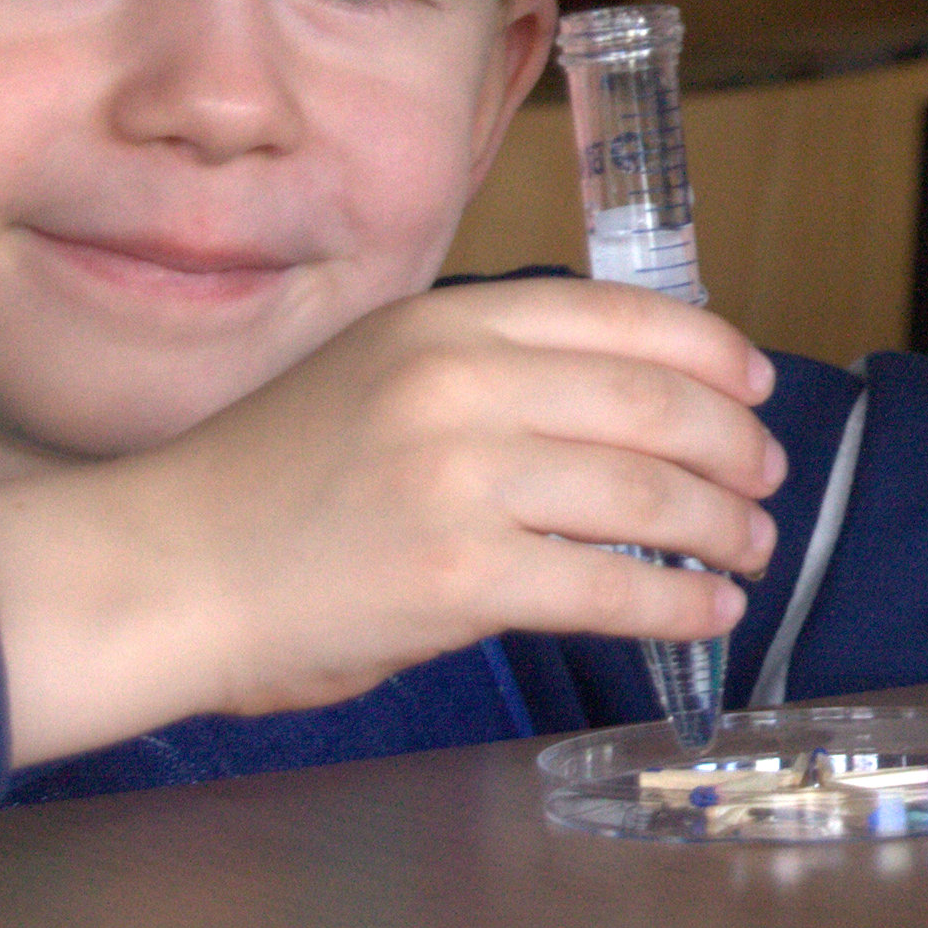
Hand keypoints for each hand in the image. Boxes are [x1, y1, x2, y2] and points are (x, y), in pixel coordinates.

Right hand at [0, 277, 787, 765]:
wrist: (161, 570)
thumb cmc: (267, 485)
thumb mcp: (376, 375)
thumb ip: (487, 377)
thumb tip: (627, 410)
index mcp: (443, 321)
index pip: (621, 316)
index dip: (712, 353)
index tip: (755, 385)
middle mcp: (459, 383)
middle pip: (656, 403)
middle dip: (735, 447)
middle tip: (766, 480)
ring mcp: (461, 478)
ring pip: (651, 495)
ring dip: (725, 528)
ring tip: (749, 551)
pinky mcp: (459, 576)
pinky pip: (612, 586)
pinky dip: (679, 602)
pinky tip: (705, 610)